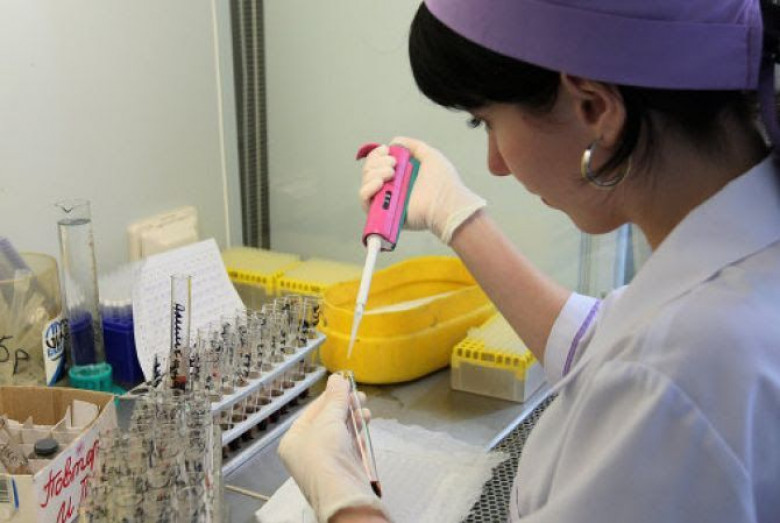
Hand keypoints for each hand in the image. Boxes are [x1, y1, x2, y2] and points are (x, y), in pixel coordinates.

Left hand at [278, 374, 385, 521]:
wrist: (341, 492)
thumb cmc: (325, 453)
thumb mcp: (328, 419)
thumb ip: (335, 398)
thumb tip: (338, 377)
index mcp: (293, 440)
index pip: (312, 411)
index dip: (329, 396)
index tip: (345, 384)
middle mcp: (306, 451)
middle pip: (328, 421)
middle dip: (345, 407)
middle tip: (360, 395)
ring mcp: (325, 462)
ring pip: (341, 434)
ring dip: (354, 419)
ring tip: (365, 410)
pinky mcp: (343, 470)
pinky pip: (350, 447)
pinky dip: (358, 435)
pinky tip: (366, 424)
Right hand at [359, 136, 485, 243]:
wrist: (446, 203)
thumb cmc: (443, 183)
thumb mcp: (430, 155)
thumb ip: (414, 145)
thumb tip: (395, 142)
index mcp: (401, 176)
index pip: (377, 164)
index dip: (377, 155)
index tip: (385, 150)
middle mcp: (392, 188)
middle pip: (369, 171)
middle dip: (377, 162)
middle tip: (394, 164)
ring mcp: (387, 201)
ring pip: (365, 183)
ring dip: (374, 173)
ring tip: (391, 173)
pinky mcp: (383, 214)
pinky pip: (364, 200)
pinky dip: (367, 188)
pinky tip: (380, 183)